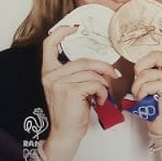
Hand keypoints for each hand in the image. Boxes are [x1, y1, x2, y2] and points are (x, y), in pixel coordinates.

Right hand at [41, 25, 120, 159]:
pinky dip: (102, 92)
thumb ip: (76, 74)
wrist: (65, 133)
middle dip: (103, 68)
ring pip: (92, 73)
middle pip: (83, 60)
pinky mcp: (70, 90)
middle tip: (114, 75)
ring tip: (102, 95)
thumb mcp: (69, 89)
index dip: (61, 32)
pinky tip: (99, 101)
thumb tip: (99, 66)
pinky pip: (95, 83)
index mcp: (48, 72)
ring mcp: (59, 82)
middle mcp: (51, 75)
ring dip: (103, 84)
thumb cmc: (70, 112)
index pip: (49, 45)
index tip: (74, 27)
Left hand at [129, 24, 161, 137]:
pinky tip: (145, 100)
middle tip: (141, 84)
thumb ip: (155, 69)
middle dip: (140, 69)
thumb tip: (140, 60)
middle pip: (155, 55)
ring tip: (142, 96)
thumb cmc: (158, 106)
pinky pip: (146, 82)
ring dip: (137, 85)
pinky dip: (139, 92)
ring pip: (147, 71)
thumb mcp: (157, 83)